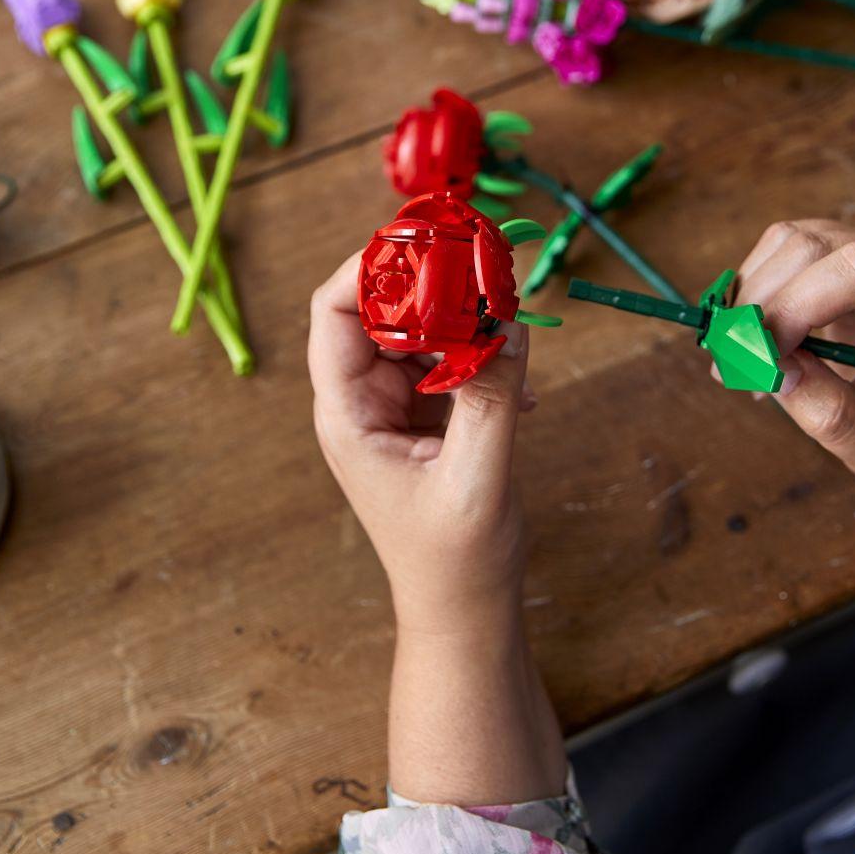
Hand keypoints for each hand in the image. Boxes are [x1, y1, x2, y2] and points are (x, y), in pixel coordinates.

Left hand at [308, 252, 535, 635]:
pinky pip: (444, 362)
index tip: (426, 242)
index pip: (334, 314)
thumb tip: (509, 324)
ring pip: (416, 333)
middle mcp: (361, 404)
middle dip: (427, 284)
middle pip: (377, 312)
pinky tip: (519, 383)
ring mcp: (390, 410)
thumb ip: (492, 397)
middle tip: (482, 267)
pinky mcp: (422, 419)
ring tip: (508, 322)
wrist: (464, 611)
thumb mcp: (478, 476)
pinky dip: (478, 356)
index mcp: (348, 416)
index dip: (370, 268)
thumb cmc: (455, 561)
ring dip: (460, 320)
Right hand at [736, 221, 854, 493]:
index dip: (799, 303)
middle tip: (735, 368)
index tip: (767, 357)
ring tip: (746, 360)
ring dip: (749, 300)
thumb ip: (834, 414)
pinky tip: (757, 341)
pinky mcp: (840, 258)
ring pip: (787, 242)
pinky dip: (753, 296)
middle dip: (760, 305)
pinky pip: (780, 254)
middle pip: (812, 247)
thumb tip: (772, 366)